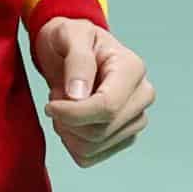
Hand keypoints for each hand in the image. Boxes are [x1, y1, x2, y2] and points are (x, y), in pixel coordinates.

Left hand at [33, 18, 154, 168]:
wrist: (71, 49)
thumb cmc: (71, 38)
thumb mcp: (69, 34)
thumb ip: (77, 60)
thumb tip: (79, 95)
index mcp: (133, 69)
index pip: (107, 107)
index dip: (73, 113)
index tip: (50, 105)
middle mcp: (142, 96)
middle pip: (101, 131)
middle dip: (68, 121)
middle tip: (54, 101)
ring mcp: (136, 118)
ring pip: (95, 147)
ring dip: (68, 132)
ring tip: (62, 107)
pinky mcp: (123, 136)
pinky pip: (92, 157)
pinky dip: (72, 143)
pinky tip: (70, 122)